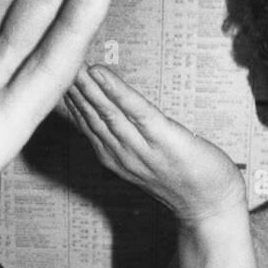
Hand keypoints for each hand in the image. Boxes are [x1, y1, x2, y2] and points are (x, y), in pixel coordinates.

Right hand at [65, 64, 244, 225]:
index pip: (87, 124)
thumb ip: (129, 139)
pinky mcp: (163, 139)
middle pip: (91, 117)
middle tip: (55, 61)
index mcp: (117, 158)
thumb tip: (115, 114)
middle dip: (72, 89)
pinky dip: (116, 91)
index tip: (57, 75)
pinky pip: (135, 111)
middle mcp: (123, 155)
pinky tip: (101, 74)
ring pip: (106, 113)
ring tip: (72, 63)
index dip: (71, 100)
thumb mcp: (148, 160)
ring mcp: (141, 149)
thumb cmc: (187, 181)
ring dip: (86, 87)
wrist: (212, 206)